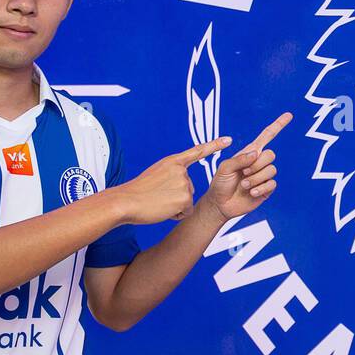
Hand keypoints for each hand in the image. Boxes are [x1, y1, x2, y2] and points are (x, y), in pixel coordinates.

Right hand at [115, 135, 233, 224]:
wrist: (126, 202)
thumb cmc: (138, 192)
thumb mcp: (155, 174)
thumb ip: (171, 175)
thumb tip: (184, 186)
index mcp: (173, 162)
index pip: (197, 151)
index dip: (214, 145)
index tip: (229, 140)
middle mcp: (181, 170)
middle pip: (188, 189)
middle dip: (176, 197)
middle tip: (158, 196)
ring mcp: (184, 183)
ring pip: (187, 201)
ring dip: (175, 206)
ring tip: (158, 202)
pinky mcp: (185, 198)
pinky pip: (187, 212)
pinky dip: (176, 215)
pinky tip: (163, 210)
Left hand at [197, 111, 292, 223]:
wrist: (220, 204)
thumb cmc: (220, 184)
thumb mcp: (224, 168)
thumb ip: (239, 159)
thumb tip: (256, 154)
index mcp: (249, 153)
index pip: (266, 136)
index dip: (277, 125)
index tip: (288, 115)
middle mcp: (259, 162)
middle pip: (271, 154)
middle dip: (257, 164)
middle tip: (244, 173)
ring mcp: (263, 176)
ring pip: (272, 170)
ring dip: (256, 178)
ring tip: (244, 186)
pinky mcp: (266, 189)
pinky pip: (272, 184)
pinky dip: (261, 188)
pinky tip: (252, 193)